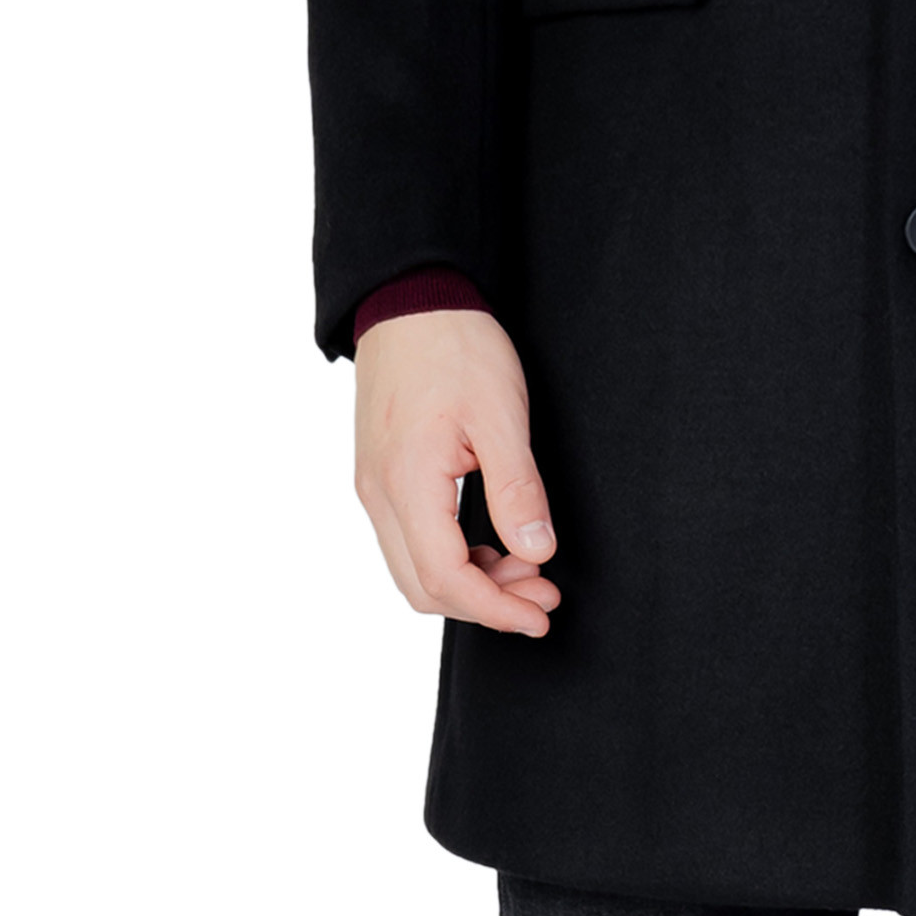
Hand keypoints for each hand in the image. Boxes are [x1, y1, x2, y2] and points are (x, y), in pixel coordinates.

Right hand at [353, 309, 560, 636]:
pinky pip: (410, 541)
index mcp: (407, 482)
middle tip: (541, 595)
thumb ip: (517, 489)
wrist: (410, 300)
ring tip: (526, 568)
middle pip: (422, 587)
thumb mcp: (501, 415)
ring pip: (413, 569)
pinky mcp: (381, 477)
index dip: (495, 609)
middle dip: (485, 605)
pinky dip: (452, 558)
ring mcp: (374, 487)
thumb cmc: (454, 346)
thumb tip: (536, 551)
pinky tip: (492, 544)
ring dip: (470, 583)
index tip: (538, 615)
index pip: (445, 578)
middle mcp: (378, 494)